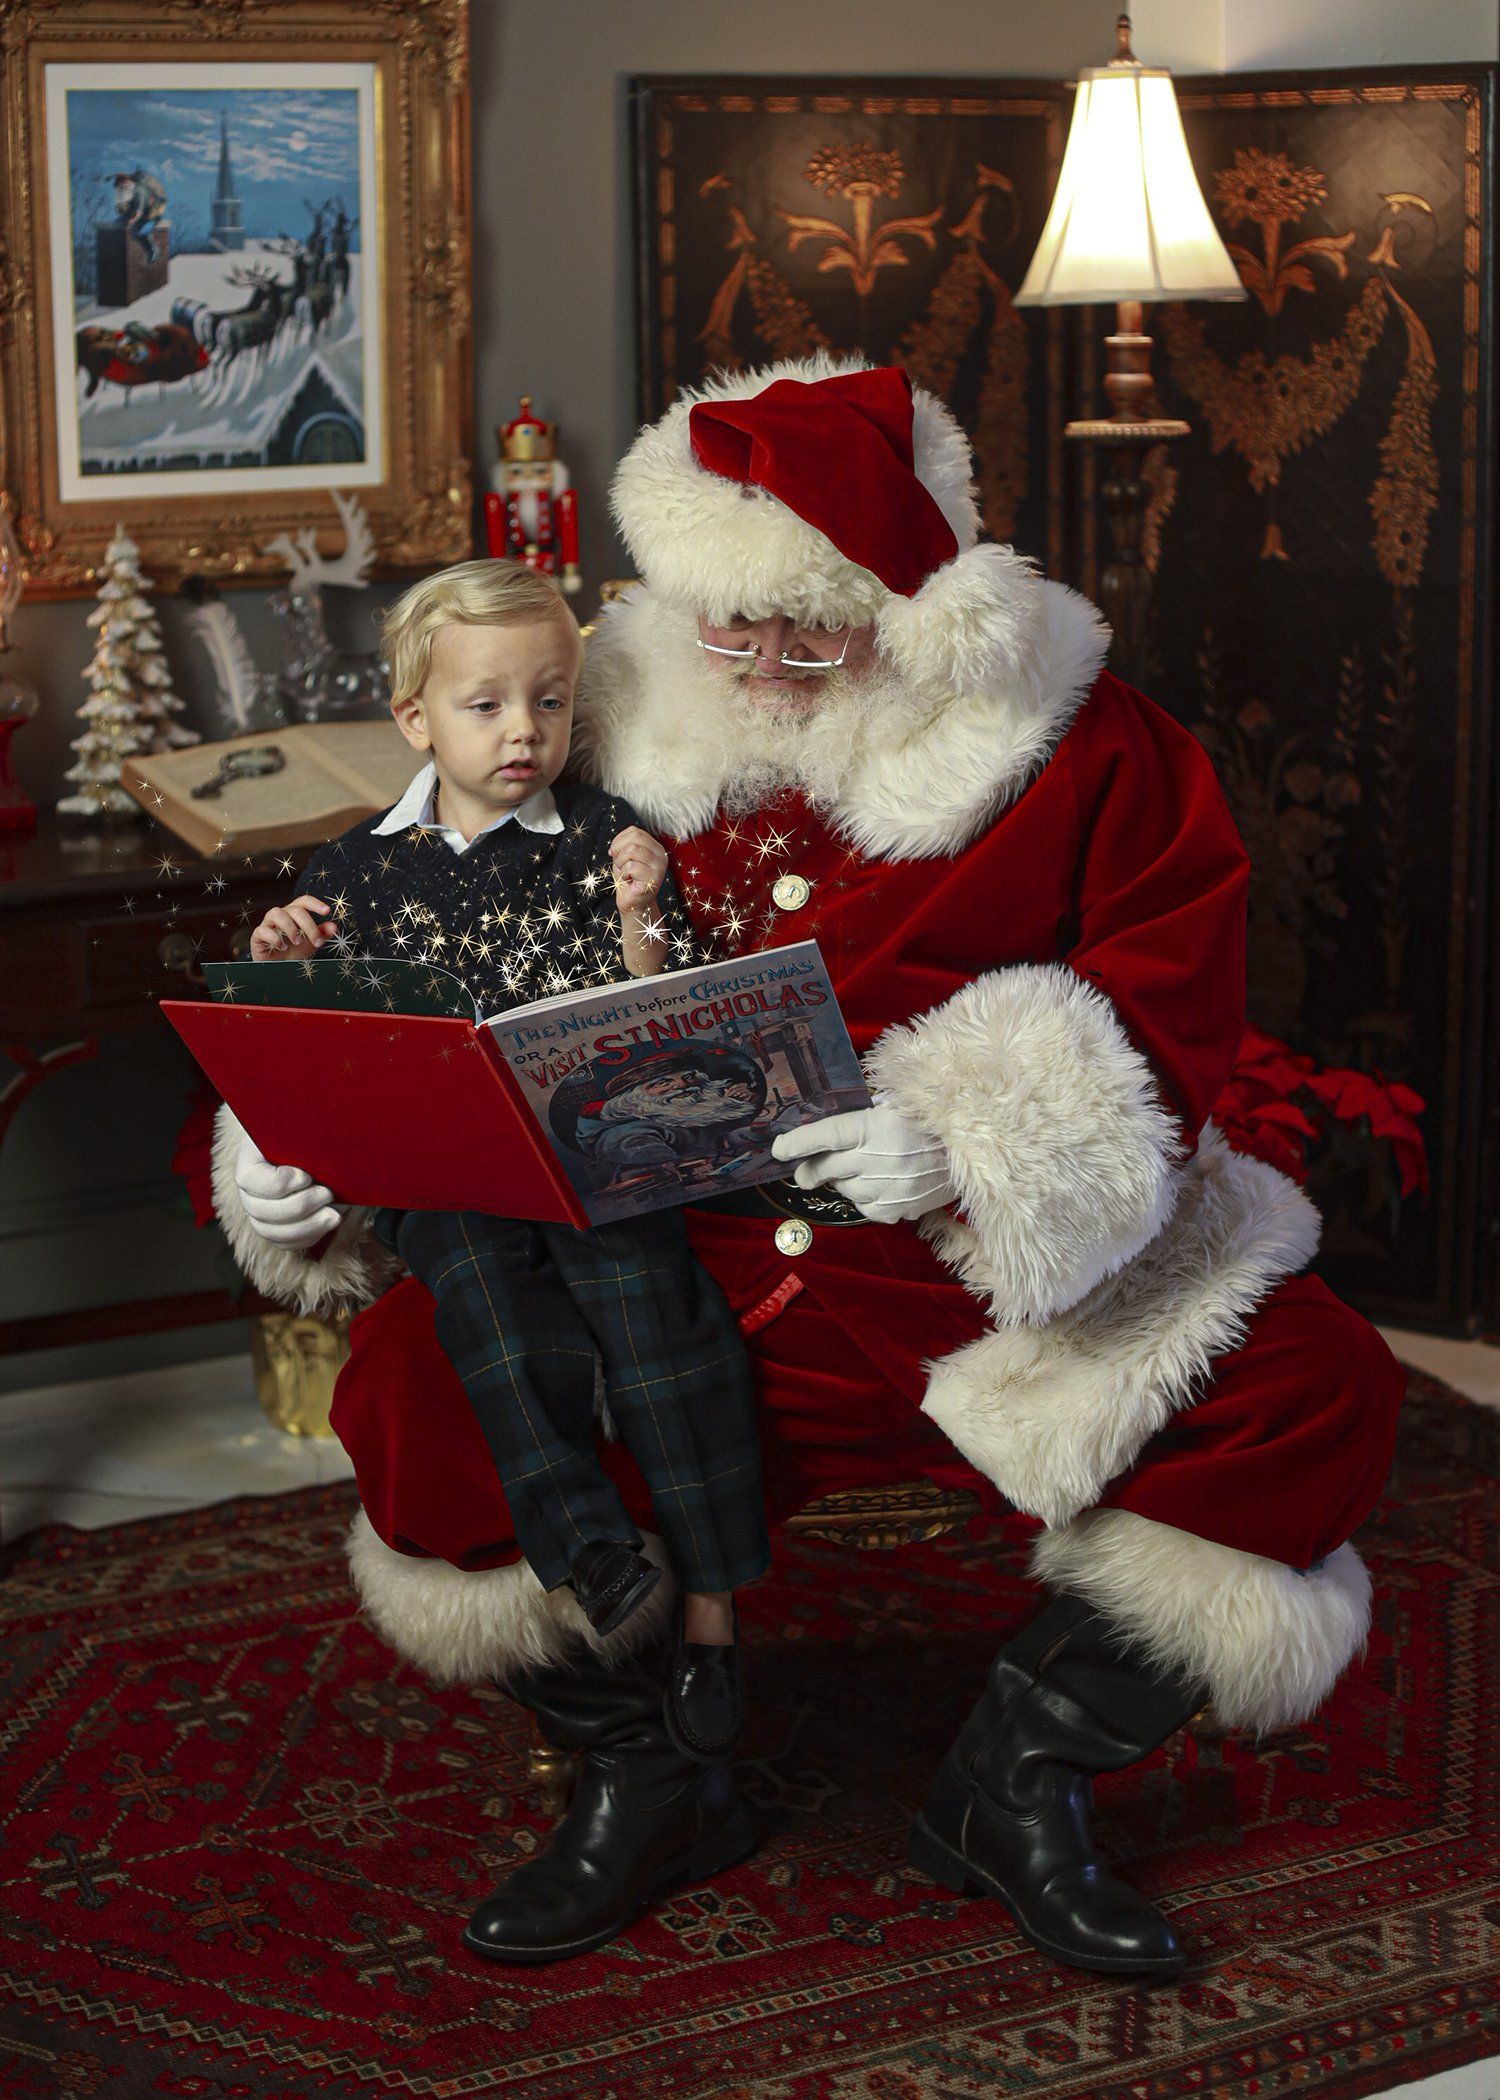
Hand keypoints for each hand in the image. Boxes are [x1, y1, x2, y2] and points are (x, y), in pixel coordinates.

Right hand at [235, 1132, 342, 1247]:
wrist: (318, 1150)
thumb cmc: (310, 1136)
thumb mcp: (303, 1128)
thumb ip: (301, 1131)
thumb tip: (313, 1124)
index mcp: (250, 1159)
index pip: (249, 1179)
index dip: (278, 1183)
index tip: (306, 1176)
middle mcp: (248, 1189)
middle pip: (259, 1211)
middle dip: (299, 1206)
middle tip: (327, 1193)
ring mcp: (259, 1211)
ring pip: (270, 1232)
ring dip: (306, 1227)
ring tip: (333, 1215)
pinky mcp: (275, 1228)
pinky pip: (284, 1242)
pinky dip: (307, 1237)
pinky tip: (327, 1223)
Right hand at [250, 895, 336, 961]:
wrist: (279, 968)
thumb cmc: (295, 952)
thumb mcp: (311, 943)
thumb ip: (322, 934)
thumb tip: (334, 926)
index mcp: (294, 913)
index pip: (303, 901)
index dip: (315, 903)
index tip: (327, 911)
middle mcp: (281, 915)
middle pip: (295, 910)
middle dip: (309, 925)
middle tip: (317, 941)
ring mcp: (267, 924)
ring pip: (276, 913)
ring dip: (290, 927)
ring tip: (297, 941)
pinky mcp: (257, 936)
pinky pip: (262, 930)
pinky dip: (274, 938)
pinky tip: (282, 947)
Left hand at [609, 827, 667, 927]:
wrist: (633, 903)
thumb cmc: (629, 880)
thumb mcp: (625, 858)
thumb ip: (625, 845)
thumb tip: (616, 845)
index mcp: (655, 847)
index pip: (634, 831)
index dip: (618, 841)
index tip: (615, 854)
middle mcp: (661, 855)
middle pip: (635, 837)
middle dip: (619, 850)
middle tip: (619, 863)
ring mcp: (659, 867)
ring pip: (632, 850)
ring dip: (621, 863)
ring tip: (625, 873)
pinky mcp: (654, 879)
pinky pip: (631, 867)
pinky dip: (624, 874)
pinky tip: (629, 881)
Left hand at [771, 1102, 956, 1224]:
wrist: (975, 1147)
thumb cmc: (929, 1118)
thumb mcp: (896, 1102)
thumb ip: (861, 1113)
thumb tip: (822, 1129)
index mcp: (877, 1124)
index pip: (826, 1134)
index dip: (798, 1143)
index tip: (778, 1150)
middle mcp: (881, 1157)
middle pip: (828, 1168)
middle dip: (811, 1169)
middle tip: (803, 1171)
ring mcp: (892, 1187)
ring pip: (846, 1190)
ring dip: (844, 1181)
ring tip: (859, 1169)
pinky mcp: (902, 1208)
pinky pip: (867, 1208)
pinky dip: (865, 1198)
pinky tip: (877, 1185)